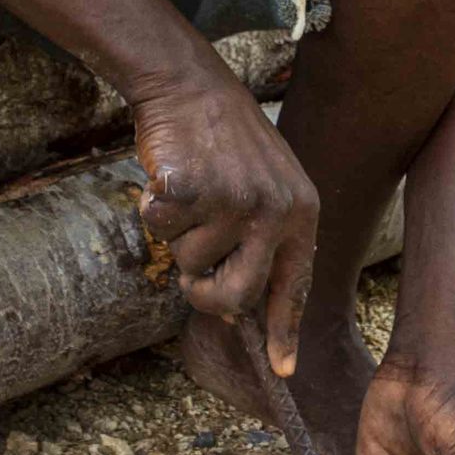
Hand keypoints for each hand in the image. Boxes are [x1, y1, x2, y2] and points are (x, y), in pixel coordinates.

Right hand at [133, 70, 317, 375]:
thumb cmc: (225, 141)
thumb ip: (263, 240)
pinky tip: (168, 179)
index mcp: (301, 212)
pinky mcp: (194, 190)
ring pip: (191, 263)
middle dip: (207, 296)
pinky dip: (153, 212)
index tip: (284, 369)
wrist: (191, 85)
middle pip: (237, 295)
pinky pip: (161, 230)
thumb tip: (241, 307)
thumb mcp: (268, 185)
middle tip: (193, 280)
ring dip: (178, 238)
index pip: (295, 285)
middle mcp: (275, 210)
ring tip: (190, 195)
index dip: (284, 331)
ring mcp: (235, 200)